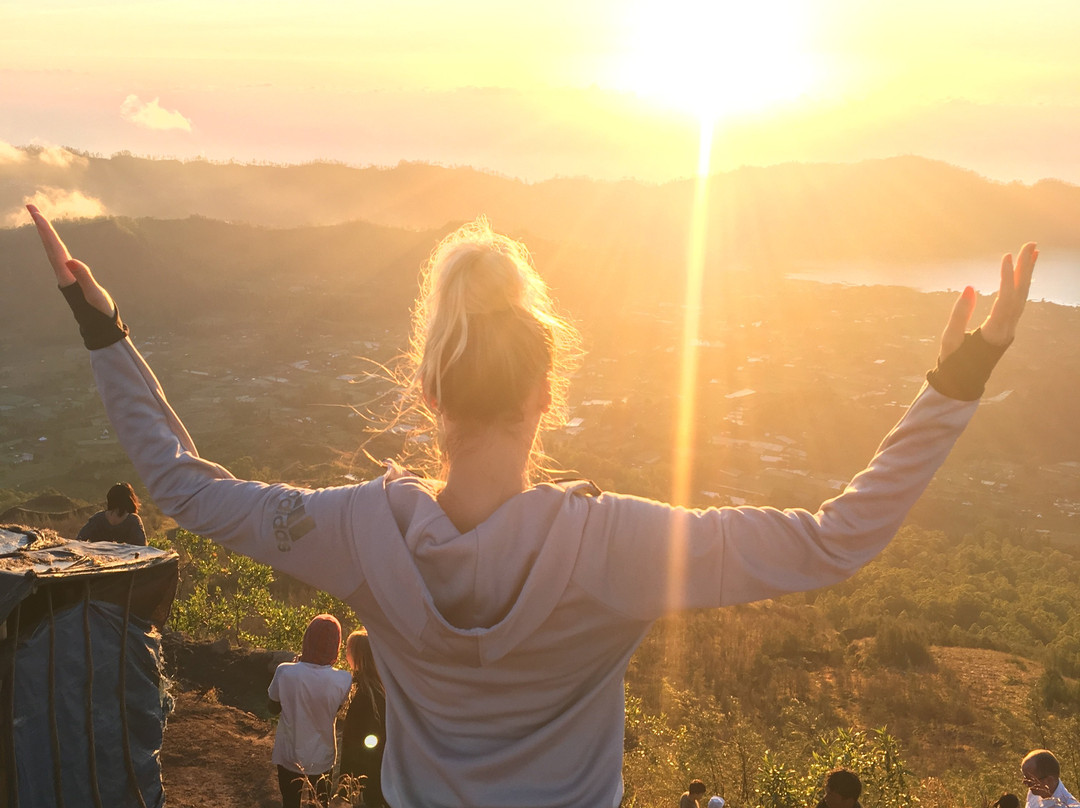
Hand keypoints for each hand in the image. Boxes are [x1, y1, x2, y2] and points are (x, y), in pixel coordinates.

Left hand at [27, 204, 115, 315]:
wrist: (99, 325)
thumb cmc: (99, 311)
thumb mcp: (93, 293)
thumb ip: (83, 276)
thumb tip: (70, 261)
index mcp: (66, 273)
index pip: (53, 245)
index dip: (45, 228)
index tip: (36, 212)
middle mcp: (63, 272)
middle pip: (48, 244)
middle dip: (40, 225)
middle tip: (31, 206)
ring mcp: (66, 274)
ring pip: (51, 249)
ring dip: (45, 233)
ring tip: (39, 218)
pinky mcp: (71, 277)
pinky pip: (58, 254)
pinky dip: (54, 243)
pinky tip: (53, 241)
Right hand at [939, 242, 1037, 359]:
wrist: (963, 381)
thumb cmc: (953, 361)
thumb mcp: (950, 339)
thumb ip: (960, 313)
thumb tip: (970, 287)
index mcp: (993, 333)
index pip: (1005, 301)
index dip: (1007, 278)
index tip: (1006, 257)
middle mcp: (1007, 329)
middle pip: (1020, 295)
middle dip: (1025, 269)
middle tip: (1030, 245)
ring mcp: (1010, 328)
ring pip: (1022, 297)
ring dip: (1027, 274)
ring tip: (1033, 252)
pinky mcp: (1007, 326)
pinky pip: (1018, 302)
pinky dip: (1022, 285)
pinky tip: (1023, 272)